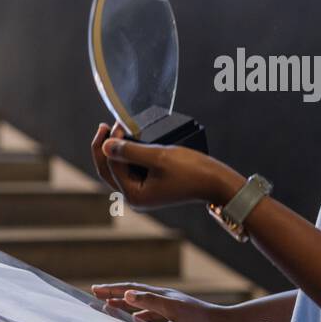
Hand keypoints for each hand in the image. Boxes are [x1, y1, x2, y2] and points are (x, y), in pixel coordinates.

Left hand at [90, 122, 239, 210]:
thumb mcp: (158, 156)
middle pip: (108, 171)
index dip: (110, 143)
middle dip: (104, 148)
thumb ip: (129, 151)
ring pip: (118, 170)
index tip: (119, 123)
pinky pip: (131, 171)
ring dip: (116, 151)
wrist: (216, 182)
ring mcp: (143, 194)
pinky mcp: (151, 187)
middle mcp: (135, 198)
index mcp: (134, 195)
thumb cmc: (192, 171)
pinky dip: (128, 156)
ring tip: (117, 130)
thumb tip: (105, 145)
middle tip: (104, 126)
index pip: (111, 166)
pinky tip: (130, 142)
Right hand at [91, 282, 229, 321]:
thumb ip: (150, 302)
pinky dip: (139, 318)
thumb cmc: (198, 317)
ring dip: (124, 306)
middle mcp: (162, 298)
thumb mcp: (172, 309)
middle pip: (133, 294)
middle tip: (97, 295)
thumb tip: (128, 294)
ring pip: (140, 306)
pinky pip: (150, 317)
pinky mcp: (174, 318)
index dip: (112, 289)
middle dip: (114, 294)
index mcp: (159, 294)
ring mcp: (168, 308)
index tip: (95, 289)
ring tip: (109, 308)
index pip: (131, 289)